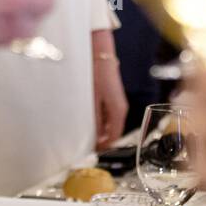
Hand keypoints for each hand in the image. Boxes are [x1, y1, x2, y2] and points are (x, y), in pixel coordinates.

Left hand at [91, 29, 126, 148]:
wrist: (100, 53)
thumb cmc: (96, 74)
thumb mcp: (92, 101)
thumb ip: (95, 121)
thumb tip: (95, 139)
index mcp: (118, 111)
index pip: (114, 137)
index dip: (103, 147)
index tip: (90, 152)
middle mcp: (121, 108)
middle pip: (113, 132)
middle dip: (101, 139)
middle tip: (85, 144)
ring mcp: (118, 102)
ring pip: (110, 124)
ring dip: (100, 130)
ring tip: (84, 132)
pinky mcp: (113, 97)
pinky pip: (108, 115)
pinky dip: (100, 121)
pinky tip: (88, 119)